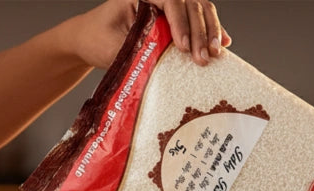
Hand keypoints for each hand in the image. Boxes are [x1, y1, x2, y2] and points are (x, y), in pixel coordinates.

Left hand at [66, 0, 231, 69]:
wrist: (90, 39)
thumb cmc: (98, 39)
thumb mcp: (114, 47)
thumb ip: (139, 49)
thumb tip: (163, 60)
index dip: (180, 21)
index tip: (183, 47)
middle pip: (190, 3)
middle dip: (200, 30)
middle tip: (203, 57)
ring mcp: (168, 6)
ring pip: (199, 8)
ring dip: (209, 31)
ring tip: (215, 53)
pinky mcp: (175, 20)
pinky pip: (198, 20)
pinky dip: (211, 31)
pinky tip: (223, 43)